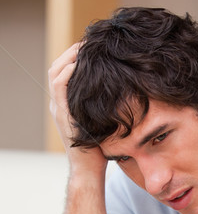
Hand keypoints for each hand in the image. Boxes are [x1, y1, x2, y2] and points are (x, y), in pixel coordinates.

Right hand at [48, 44, 106, 176]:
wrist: (90, 171)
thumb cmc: (101, 150)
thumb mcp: (104, 122)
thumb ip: (106, 106)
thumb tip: (126, 90)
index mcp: (66, 106)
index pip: (64, 72)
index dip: (75, 57)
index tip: (94, 47)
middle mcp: (58, 105)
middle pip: (57, 67)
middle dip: (73, 51)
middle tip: (91, 41)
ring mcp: (58, 110)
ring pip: (56, 72)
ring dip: (70, 56)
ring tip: (86, 46)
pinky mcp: (62, 115)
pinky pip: (60, 86)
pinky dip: (68, 71)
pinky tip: (82, 63)